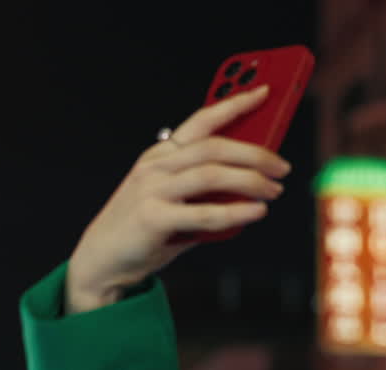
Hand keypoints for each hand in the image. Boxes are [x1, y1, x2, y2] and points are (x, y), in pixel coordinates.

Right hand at [65, 85, 291, 313]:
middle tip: (281, 166)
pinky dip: (236, 212)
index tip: (264, 93)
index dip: (234, 103)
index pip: (202, 120)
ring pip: (211, 174)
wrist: (104, 260)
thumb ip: (208, 188)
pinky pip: (204, 212)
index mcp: (161, 154)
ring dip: (250, 181)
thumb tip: (254, 180)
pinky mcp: (153, 219)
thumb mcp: (176, 197)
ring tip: (273, 190)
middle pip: (214, 147)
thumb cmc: (146, 227)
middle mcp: (156, 166)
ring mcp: (152, 190)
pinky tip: (256, 212)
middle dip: (254, 153)